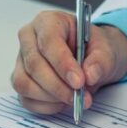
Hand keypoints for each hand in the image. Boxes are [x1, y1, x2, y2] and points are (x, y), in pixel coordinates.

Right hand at [11, 10, 126, 114]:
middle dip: (58, 86)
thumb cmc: (94, 47)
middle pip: (34, 64)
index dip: (62, 63)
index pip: (48, 41)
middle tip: (79, 97)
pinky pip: (26, 98)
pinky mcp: (21, 80)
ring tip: (73, 99)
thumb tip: (90, 75)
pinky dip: (45, 106)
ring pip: (25, 83)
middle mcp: (29, 38)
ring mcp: (21, 60)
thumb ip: (101, 60)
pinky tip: (62, 102)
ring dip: (50, 97)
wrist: (91, 58)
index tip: (79, 81)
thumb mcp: (106, 49)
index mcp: (48, 21)